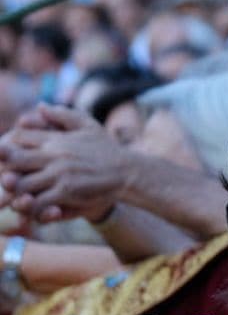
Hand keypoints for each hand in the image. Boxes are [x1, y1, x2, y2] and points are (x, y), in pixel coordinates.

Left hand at [0, 105, 127, 222]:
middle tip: (6, 178)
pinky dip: (32, 207)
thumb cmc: (108, 150)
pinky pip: (39, 202)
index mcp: (56, 139)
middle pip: (13, 160)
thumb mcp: (88, 125)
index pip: (18, 137)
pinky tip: (33, 209)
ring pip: (22, 184)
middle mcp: (55, 155)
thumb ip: (63, 115)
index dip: (8, 147)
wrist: (129, 172)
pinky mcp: (67, 192)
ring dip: (15, 192)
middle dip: (5, 169)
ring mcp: (60, 174)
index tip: (8, 157)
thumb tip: (40, 106)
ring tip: (15, 196)